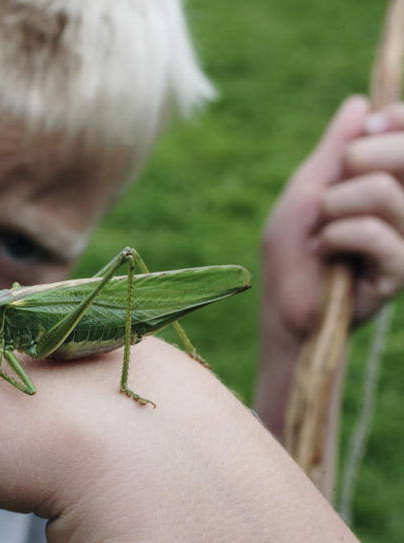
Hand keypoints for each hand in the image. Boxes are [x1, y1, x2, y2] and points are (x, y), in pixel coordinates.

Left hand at [263, 96, 403, 342]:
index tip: (366, 129)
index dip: (396, 120)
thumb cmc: (293, 249)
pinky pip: (375, 233)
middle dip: (358, 160)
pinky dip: (337, 236)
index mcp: (391, 182)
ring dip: (334, 207)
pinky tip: (326, 251)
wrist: (285, 304)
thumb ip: (335, 149)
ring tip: (322, 230)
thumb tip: (360, 102)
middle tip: (327, 194)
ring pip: (384, 190)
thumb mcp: (306, 190)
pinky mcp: (402, 270)